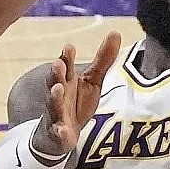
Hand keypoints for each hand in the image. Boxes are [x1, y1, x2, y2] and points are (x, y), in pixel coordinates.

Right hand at [32, 32, 121, 156]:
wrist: (58, 135)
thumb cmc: (76, 103)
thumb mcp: (92, 81)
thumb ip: (102, 60)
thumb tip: (116, 32)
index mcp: (66, 80)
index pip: (65, 65)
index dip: (66, 57)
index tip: (69, 47)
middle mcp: (58, 95)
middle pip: (55, 81)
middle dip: (56, 73)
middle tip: (58, 64)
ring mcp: (56, 114)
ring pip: (53, 105)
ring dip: (54, 97)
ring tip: (57, 89)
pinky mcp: (57, 134)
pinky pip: (57, 133)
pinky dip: (59, 132)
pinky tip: (62, 130)